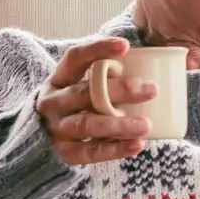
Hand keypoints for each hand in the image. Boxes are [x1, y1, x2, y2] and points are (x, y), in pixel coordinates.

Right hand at [37, 37, 155, 164]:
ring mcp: (56, 128)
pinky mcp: (63, 152)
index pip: (75, 58)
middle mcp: (53, 102)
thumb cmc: (77, 106)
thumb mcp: (81, 86)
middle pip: (85, 93)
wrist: (42, 141)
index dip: (98, 49)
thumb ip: (108, 76)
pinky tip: (138, 145)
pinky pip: (90, 152)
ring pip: (87, 124)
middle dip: (120, 90)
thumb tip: (157, 63)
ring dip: (118, 124)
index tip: (126, 46)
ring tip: (146, 125)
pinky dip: (115, 149)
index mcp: (60, 79)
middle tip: (152, 89)